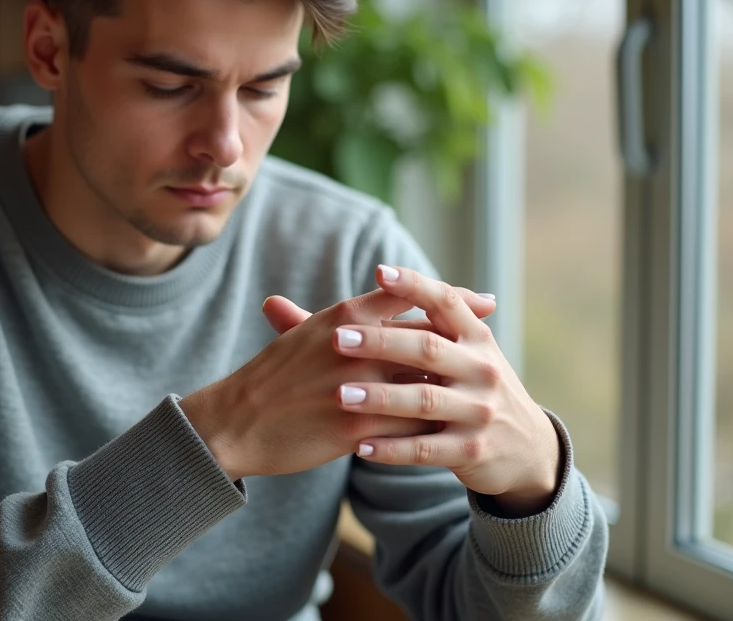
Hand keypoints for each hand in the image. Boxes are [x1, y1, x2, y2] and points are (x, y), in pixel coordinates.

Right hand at [179, 286, 498, 481]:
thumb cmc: (271, 376)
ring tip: (477, 394)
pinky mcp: (354, 427)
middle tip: (496, 345)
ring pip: (424, 384)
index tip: (483, 300)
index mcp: (345, 316)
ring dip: (452, 390)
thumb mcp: (305, 333)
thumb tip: (378, 297)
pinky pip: (409, 429)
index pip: (411, 297)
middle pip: (428, 338)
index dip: (452, 298)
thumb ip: (347, 317)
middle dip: (467, 341)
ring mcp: (357, 387)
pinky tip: (449, 435)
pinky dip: (430, 431)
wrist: (236, 421)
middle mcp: (356, 345)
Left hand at [332, 265, 561, 516]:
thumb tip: (379, 276)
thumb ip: (431, 322)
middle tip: (338, 339)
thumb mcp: (469, 353)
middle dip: (380, 343)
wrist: (528, 448)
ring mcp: (478, 412)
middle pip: (427, 349)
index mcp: (476, 338)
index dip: (415, 285)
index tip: (379, 272)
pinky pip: (424, 450)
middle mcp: (481, 370)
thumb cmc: (477, 388)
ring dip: (380, 398)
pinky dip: (391, 448)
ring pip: (423, 401)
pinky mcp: (470, 451)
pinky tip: (359, 445)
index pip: (446, 302)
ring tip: (341, 394)